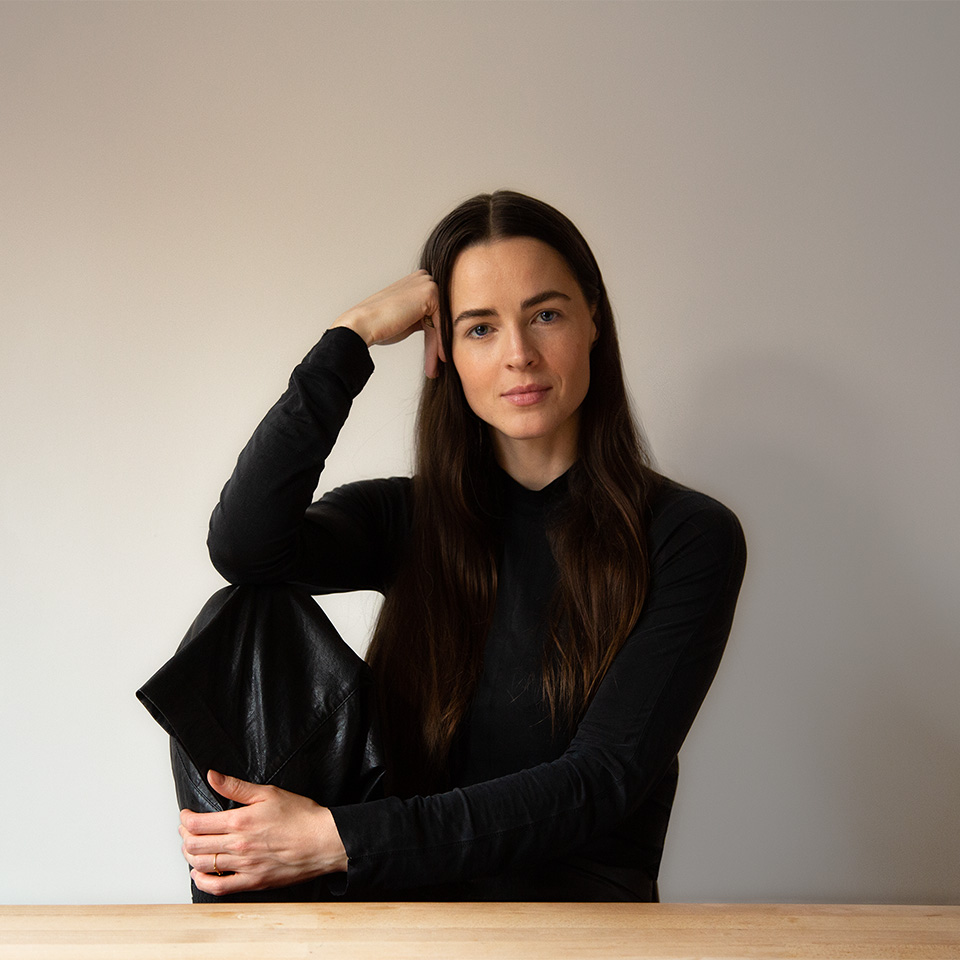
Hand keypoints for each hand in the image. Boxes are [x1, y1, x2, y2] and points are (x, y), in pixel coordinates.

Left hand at [179, 770, 347, 895]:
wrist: (322, 841)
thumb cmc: (301, 816)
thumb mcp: (268, 793)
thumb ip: (236, 787)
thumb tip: (213, 777)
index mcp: (239, 822)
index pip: (197, 824)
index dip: (185, 819)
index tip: (186, 815)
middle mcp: (238, 846)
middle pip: (195, 845)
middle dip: (185, 836)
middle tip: (187, 830)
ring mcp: (244, 866)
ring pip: (202, 866)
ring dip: (190, 857)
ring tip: (192, 849)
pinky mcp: (253, 882)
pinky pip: (219, 888)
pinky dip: (203, 883)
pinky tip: (201, 875)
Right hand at [331, 269, 446, 378]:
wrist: (363, 325)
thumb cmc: (380, 325)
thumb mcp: (407, 319)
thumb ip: (422, 318)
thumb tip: (438, 329)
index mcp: (416, 282)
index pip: (434, 312)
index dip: (435, 336)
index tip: (436, 357)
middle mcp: (423, 278)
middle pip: (439, 316)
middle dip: (438, 342)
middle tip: (438, 365)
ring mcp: (427, 283)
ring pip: (442, 321)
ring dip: (439, 346)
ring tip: (435, 368)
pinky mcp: (430, 293)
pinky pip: (442, 322)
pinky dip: (440, 341)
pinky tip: (439, 358)